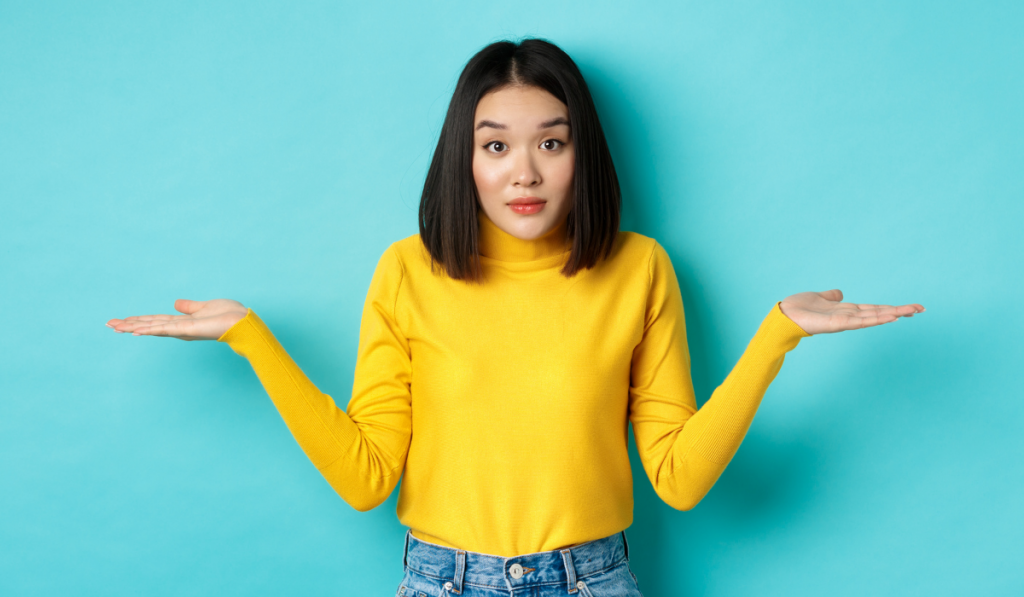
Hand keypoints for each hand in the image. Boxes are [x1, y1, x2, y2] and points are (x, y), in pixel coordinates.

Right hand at [106, 299, 248, 340]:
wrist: (242, 322)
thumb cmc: (228, 315)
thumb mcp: (204, 307)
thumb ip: (189, 307)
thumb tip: (176, 303)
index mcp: (182, 322)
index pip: (156, 320)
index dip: (139, 320)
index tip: (123, 320)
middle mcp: (179, 328)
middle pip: (149, 325)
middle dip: (129, 325)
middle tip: (109, 324)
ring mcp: (182, 330)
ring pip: (152, 327)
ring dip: (132, 327)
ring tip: (114, 326)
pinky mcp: (187, 330)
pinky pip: (164, 329)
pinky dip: (148, 329)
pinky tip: (134, 330)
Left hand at [779, 289, 923, 335]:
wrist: (783, 316)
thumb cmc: (799, 308)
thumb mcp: (819, 297)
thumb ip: (831, 296)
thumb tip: (839, 293)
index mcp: (846, 310)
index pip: (873, 309)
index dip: (890, 307)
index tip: (909, 308)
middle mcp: (848, 317)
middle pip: (878, 313)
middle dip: (899, 311)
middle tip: (921, 309)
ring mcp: (844, 322)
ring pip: (873, 318)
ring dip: (891, 314)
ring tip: (910, 312)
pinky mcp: (836, 324)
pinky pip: (859, 321)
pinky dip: (874, 319)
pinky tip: (888, 316)